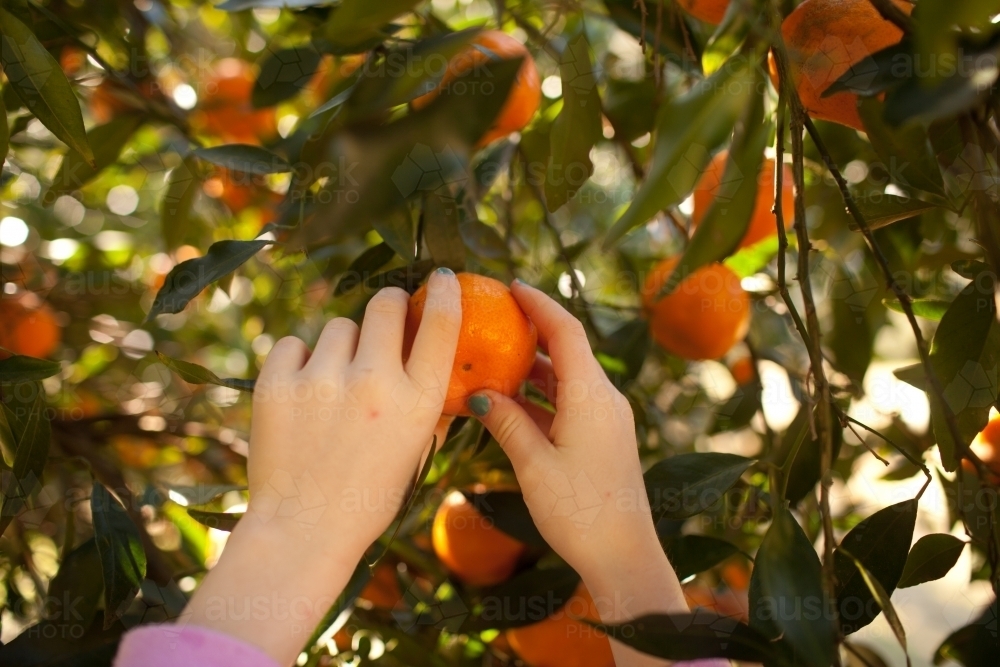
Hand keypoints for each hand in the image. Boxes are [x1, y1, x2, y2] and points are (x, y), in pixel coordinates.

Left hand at [182, 268, 461, 664]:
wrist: (304, 531)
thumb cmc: (368, 496)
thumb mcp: (414, 451)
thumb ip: (426, 404)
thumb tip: (434, 360)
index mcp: (417, 403)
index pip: (441, 325)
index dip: (443, 293)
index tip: (441, 279)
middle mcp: (375, 383)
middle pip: (384, 305)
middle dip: (386, 307)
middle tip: (381, 322)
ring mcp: (323, 380)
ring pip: (337, 328)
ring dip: (339, 348)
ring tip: (330, 389)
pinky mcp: (277, 383)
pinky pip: (293, 344)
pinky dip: (298, 362)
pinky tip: (300, 394)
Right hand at [468, 280, 686, 665]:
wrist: (623, 556)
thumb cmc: (579, 511)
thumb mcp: (533, 464)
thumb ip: (506, 422)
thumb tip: (478, 393)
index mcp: (591, 396)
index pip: (566, 331)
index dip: (539, 304)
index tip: (512, 286)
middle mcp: (604, 399)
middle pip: (568, 350)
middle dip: (532, 331)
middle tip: (495, 319)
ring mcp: (607, 419)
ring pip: (567, 379)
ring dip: (534, 368)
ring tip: (494, 359)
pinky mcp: (604, 438)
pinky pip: (570, 403)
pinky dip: (542, 397)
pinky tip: (511, 404)